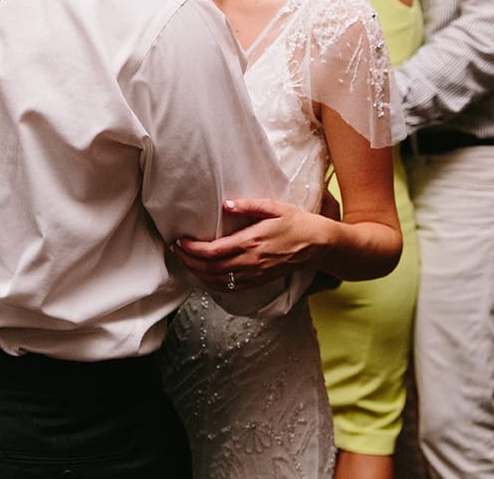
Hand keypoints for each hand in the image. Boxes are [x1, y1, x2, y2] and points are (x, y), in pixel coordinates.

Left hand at [173, 199, 325, 292]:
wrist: (317, 245)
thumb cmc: (296, 223)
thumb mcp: (274, 207)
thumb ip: (249, 205)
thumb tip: (226, 204)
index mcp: (251, 242)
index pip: (213, 252)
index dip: (192, 250)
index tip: (180, 242)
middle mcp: (251, 262)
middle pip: (210, 269)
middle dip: (188, 261)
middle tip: (176, 251)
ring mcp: (255, 274)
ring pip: (218, 281)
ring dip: (197, 273)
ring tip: (185, 262)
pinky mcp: (259, 281)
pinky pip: (230, 288)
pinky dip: (212, 284)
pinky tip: (205, 276)